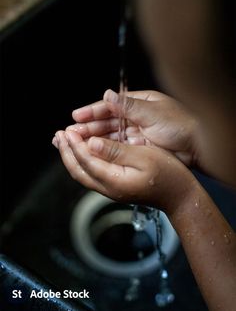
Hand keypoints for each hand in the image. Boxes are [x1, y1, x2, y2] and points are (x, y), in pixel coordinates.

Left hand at [53, 130, 197, 214]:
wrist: (180, 197)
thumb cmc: (169, 175)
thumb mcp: (145, 157)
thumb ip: (116, 151)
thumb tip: (91, 144)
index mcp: (114, 180)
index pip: (86, 161)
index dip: (74, 145)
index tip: (67, 130)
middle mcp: (109, 188)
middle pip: (78, 171)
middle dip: (66, 153)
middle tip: (58, 136)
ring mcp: (112, 190)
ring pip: (83, 174)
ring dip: (71, 157)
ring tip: (64, 142)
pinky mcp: (116, 187)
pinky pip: (92, 174)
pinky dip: (82, 161)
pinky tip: (83, 152)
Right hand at [68, 89, 197, 165]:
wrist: (198, 147)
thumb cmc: (181, 125)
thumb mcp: (153, 113)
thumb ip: (128, 106)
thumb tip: (107, 95)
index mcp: (139, 103)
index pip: (110, 105)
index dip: (92, 111)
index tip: (76, 116)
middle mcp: (136, 117)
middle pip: (107, 121)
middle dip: (89, 126)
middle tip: (71, 132)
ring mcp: (137, 132)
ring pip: (111, 135)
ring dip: (94, 138)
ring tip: (77, 142)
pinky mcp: (139, 146)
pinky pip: (119, 146)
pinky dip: (106, 148)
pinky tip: (93, 150)